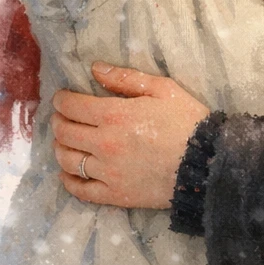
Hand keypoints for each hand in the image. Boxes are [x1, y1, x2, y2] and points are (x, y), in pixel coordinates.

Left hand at [51, 63, 210, 208]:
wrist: (205, 164)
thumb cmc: (186, 121)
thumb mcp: (162, 89)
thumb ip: (126, 78)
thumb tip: (95, 68)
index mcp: (115, 115)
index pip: (72, 106)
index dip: (62, 100)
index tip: (62, 98)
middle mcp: (104, 144)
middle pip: (64, 132)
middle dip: (58, 121)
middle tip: (62, 117)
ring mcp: (107, 172)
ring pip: (67, 160)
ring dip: (60, 148)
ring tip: (66, 142)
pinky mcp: (114, 195)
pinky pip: (80, 190)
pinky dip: (68, 181)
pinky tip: (69, 172)